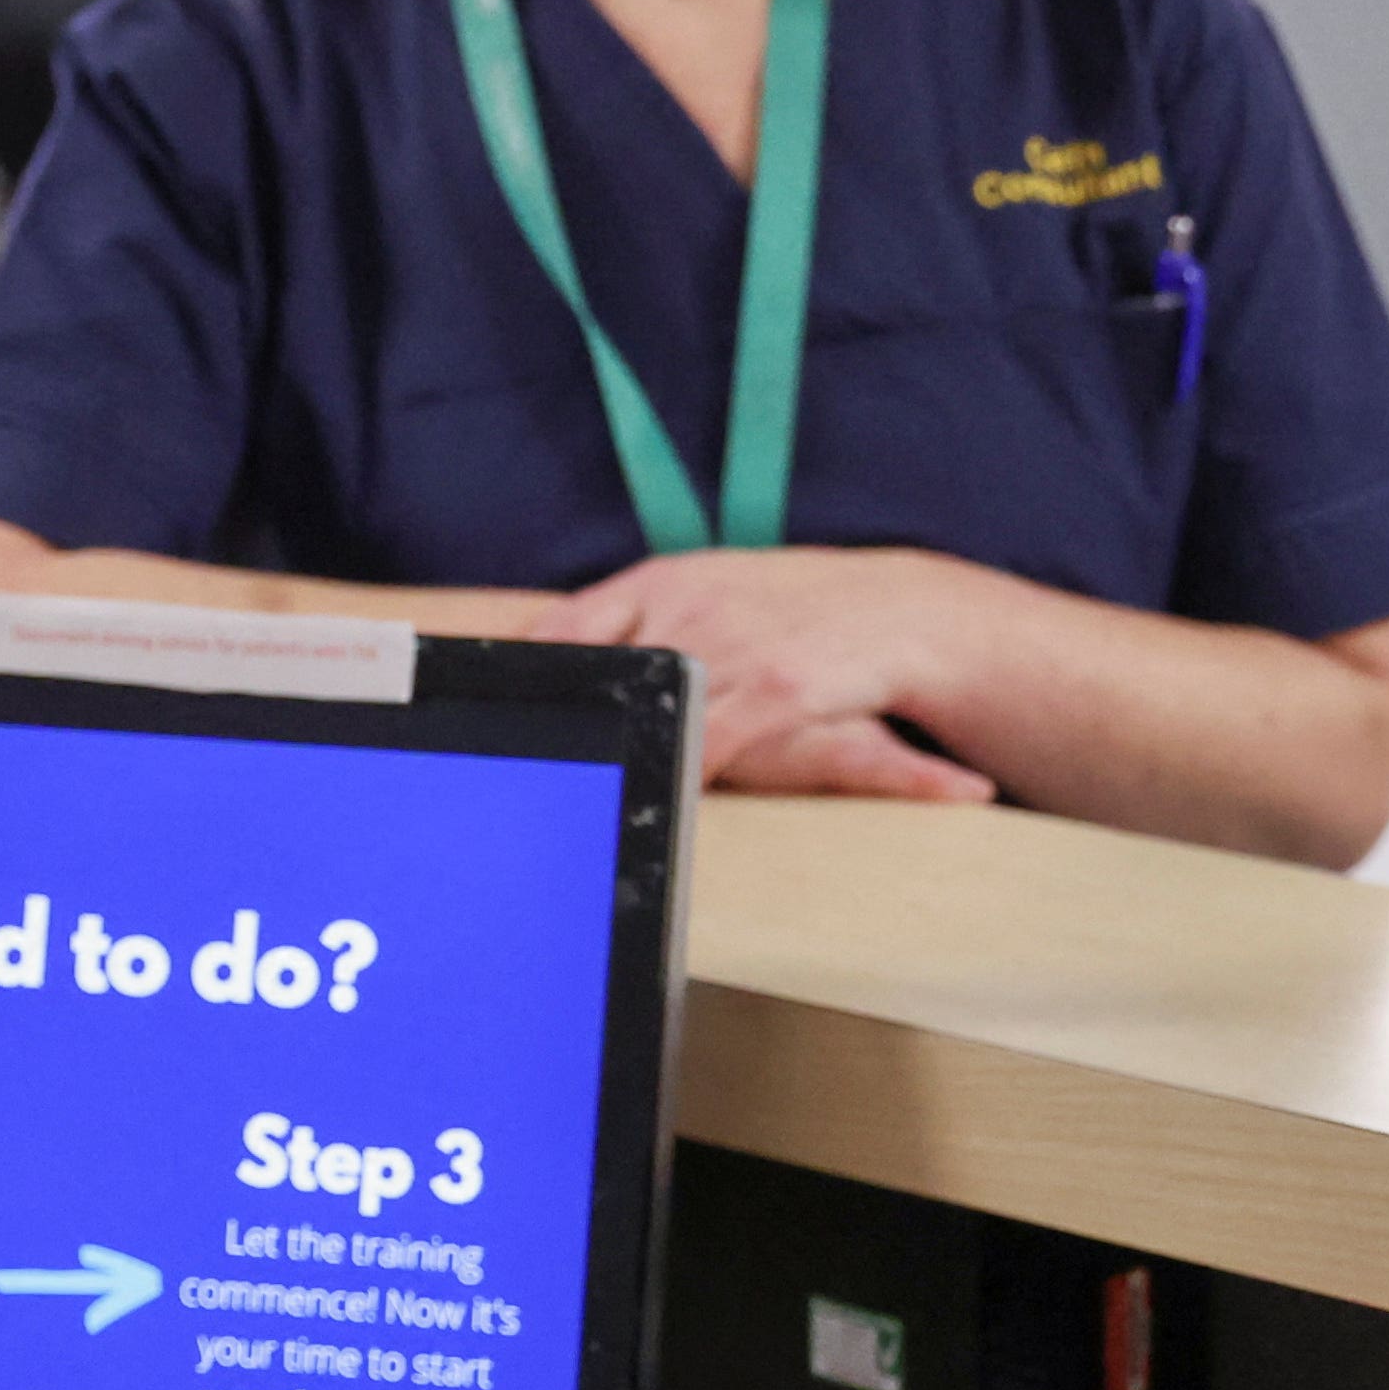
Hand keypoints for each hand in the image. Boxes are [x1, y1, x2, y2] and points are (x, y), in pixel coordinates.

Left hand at [536, 548, 1005, 805]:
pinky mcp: (775, 690)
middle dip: (562, 727)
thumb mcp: (716, 588)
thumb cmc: (801, 609)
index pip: (567, 628)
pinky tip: (653, 804)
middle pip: (595, 673)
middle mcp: (689, 608)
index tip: (483, 714)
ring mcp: (732, 648)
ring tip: (567, 808)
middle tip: (511, 775)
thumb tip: (568, 651)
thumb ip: (648, 617)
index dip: (523, 675)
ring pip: (648, 716)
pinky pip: (707, 747)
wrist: (904, 611)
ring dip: (612, 762)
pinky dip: (677, 778)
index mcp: (665, 581)